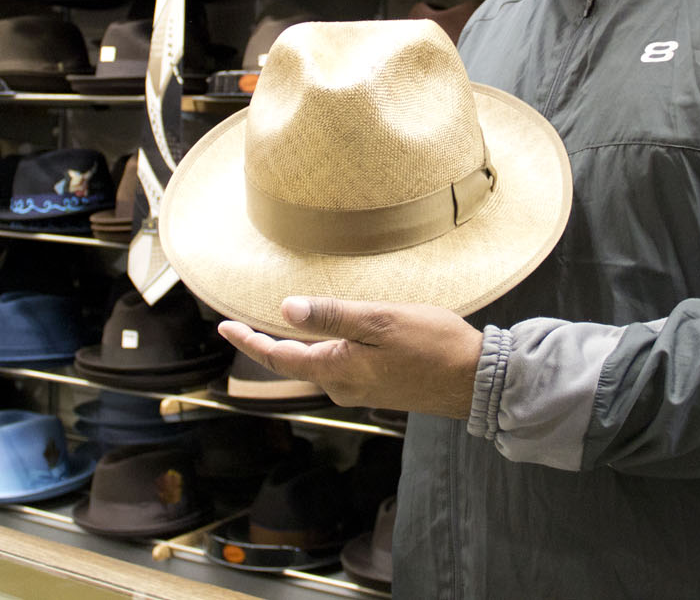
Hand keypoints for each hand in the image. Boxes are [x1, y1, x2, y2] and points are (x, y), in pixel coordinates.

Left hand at [218, 297, 483, 419]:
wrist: (475, 381)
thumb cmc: (432, 346)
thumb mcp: (381, 322)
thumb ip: (334, 316)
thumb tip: (287, 310)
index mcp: (337, 370)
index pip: (279, 357)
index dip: (249, 341)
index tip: (224, 327)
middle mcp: (343, 387)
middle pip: (294, 364)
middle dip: (268, 345)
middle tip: (243, 323)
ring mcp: (361, 390)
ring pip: (318, 365)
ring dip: (297, 347)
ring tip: (282, 326)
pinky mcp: (378, 388)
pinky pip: (340, 367)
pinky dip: (324, 350)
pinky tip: (331, 336)